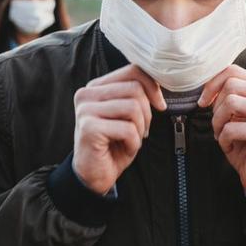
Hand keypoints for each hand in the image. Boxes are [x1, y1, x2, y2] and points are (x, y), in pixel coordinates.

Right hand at [73, 65, 166, 194]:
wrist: (94, 175)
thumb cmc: (113, 144)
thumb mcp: (127, 114)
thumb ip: (135, 94)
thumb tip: (159, 81)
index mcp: (96, 87)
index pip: (132, 70)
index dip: (152, 87)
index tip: (160, 105)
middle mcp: (86, 94)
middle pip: (135, 89)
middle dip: (147, 113)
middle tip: (142, 130)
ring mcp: (85, 110)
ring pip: (133, 108)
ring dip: (140, 128)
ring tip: (132, 139)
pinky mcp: (89, 128)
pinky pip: (127, 129)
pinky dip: (133, 142)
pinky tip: (125, 148)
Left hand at [198, 65, 245, 194]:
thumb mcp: (238, 115)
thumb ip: (230, 96)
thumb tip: (206, 83)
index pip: (234, 71)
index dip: (212, 84)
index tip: (203, 101)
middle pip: (231, 84)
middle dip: (216, 107)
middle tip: (218, 125)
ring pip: (231, 102)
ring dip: (219, 122)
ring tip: (223, 135)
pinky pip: (232, 127)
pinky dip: (224, 139)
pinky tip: (231, 146)